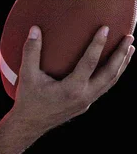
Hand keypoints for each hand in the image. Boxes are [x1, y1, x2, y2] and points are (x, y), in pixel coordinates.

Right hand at [13, 25, 133, 131]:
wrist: (29, 125)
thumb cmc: (28, 100)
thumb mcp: (27, 75)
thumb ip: (31, 51)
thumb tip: (35, 29)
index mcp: (72, 89)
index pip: (90, 63)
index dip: (98, 44)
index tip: (106, 28)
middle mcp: (84, 96)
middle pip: (110, 74)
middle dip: (121, 55)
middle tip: (129, 37)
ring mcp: (87, 102)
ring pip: (110, 82)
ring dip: (121, 65)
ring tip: (129, 48)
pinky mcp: (85, 104)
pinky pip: (104, 87)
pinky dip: (112, 74)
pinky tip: (114, 65)